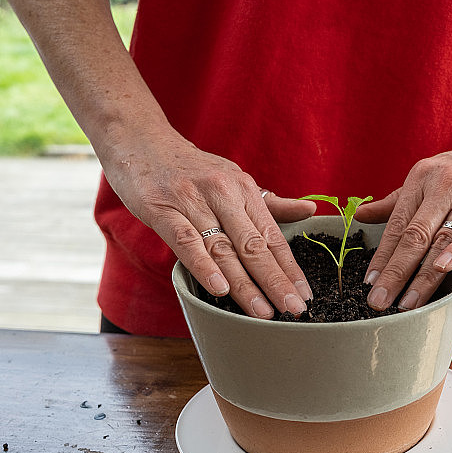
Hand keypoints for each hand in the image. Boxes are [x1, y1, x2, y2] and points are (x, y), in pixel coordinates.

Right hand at [101, 129, 315, 318]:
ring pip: (223, 248)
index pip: (272, 236)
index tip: (305, 296)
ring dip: (244, 284)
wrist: (140, 140)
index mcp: (244, 189)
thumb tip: (310, 211)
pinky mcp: (162, 209)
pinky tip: (219, 290)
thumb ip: (270, 203)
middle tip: (293, 310)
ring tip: (262, 312)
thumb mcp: (234, 180)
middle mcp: (223, 193)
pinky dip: (204, 266)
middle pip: (253, 245)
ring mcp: (192, 201)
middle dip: (275, 281)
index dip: (289, 268)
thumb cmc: (191, 169)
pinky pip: (186, 241)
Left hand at [355, 127, 451, 310]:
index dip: (382, 255)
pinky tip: (442, 268)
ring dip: (422, 275)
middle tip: (378, 301)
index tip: (368, 283)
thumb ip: (398, 199)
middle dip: (395, 272)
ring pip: (442, 239)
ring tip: (408, 302)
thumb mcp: (432, 175)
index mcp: (423, 176)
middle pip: (415, 234)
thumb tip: (360, 215)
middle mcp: (445, 182)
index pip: (397, 223)